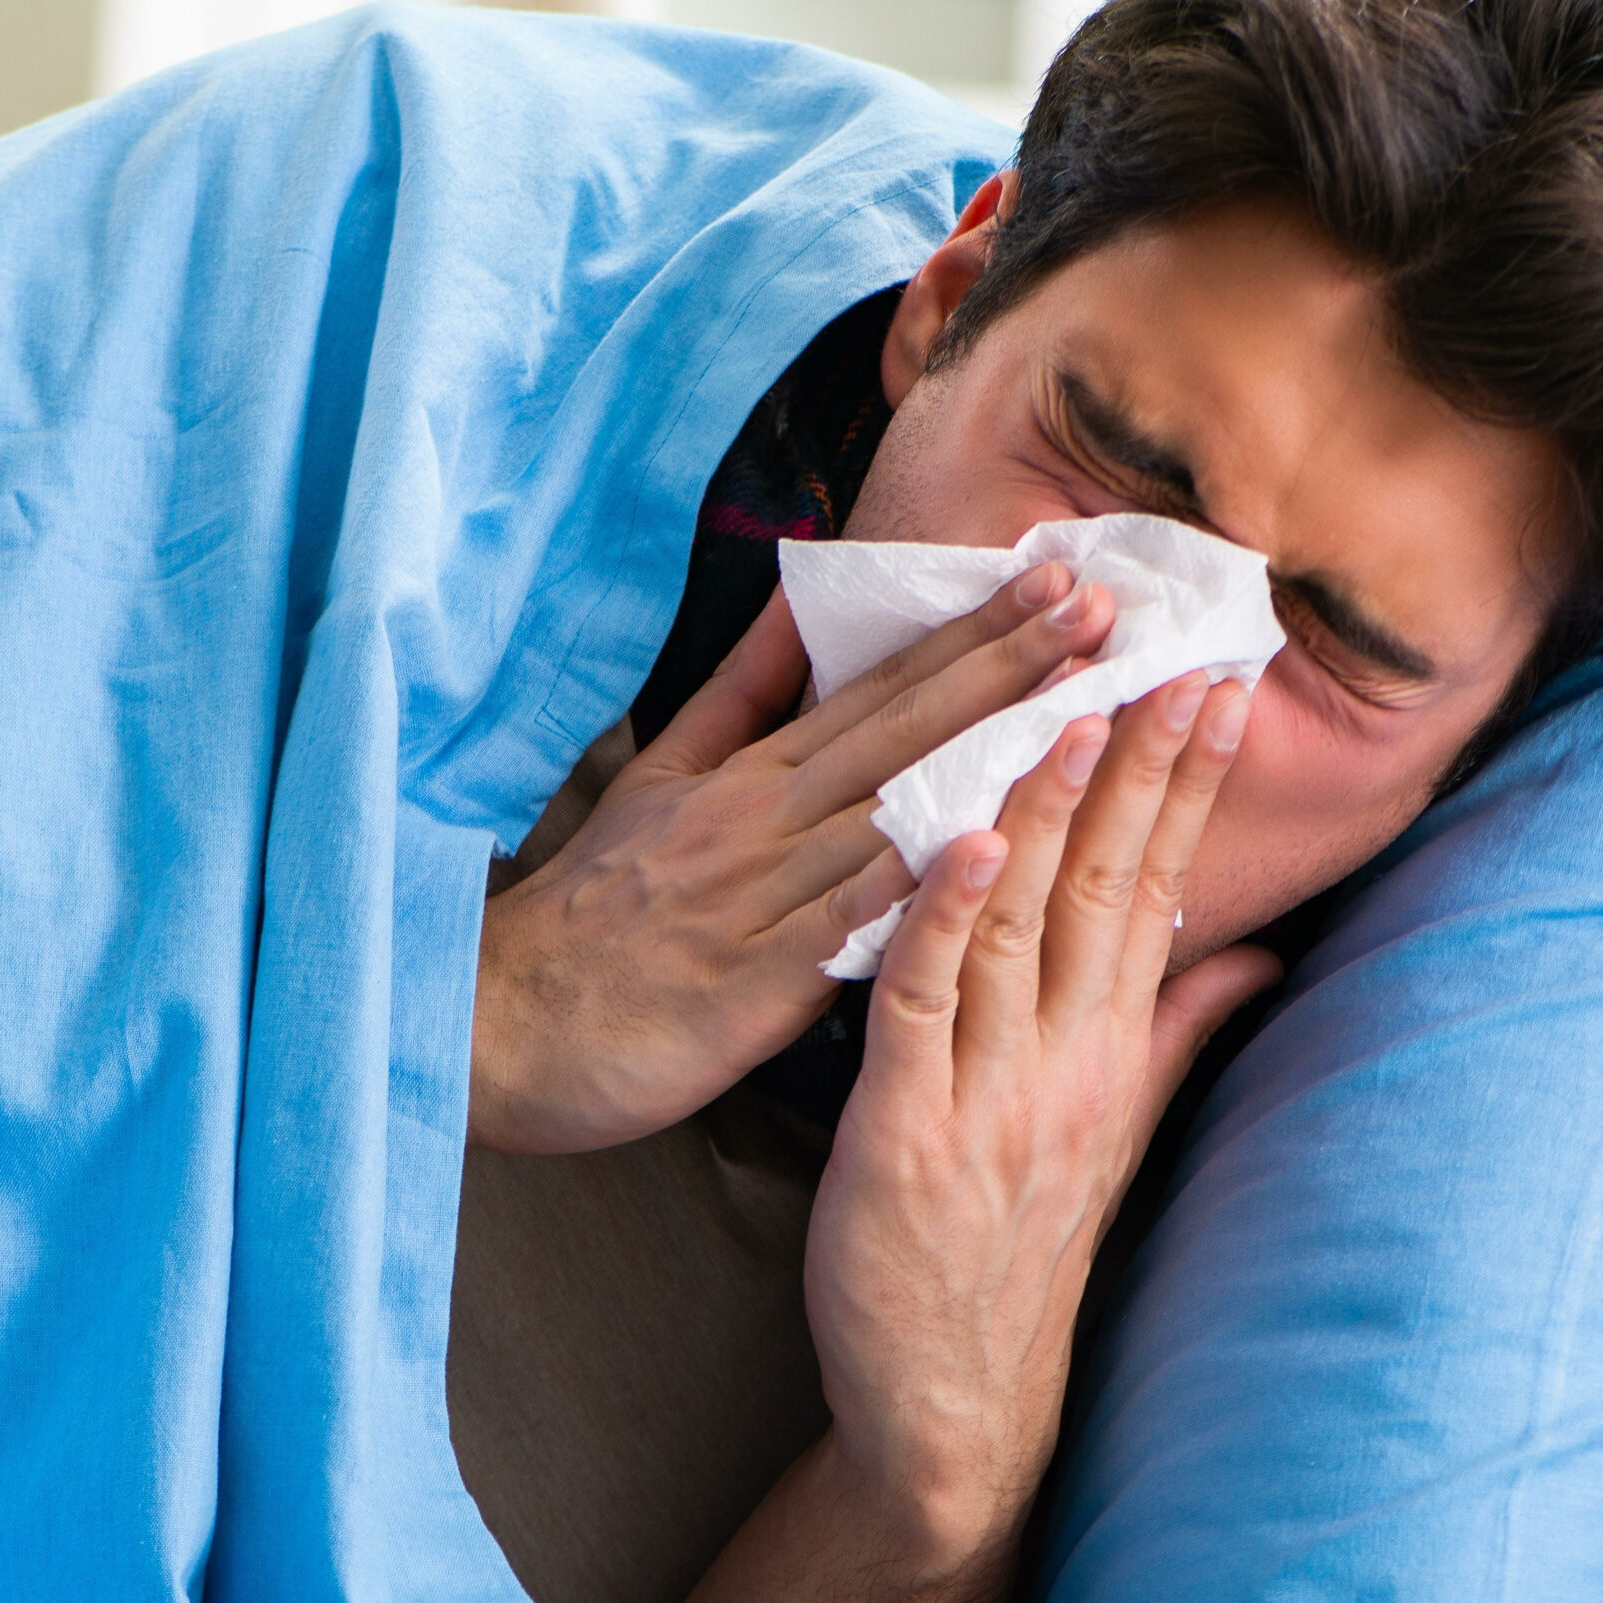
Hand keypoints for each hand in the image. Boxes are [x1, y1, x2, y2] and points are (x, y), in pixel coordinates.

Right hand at [470, 563, 1120, 1153]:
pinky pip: (847, 926)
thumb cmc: (594, 910)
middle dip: (1009, 664)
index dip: (975, 634)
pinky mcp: (751, 984)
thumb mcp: (658, 779)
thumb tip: (800, 602)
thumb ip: (739, 695)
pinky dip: (914, 887)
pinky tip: (987, 854)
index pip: (882, 691)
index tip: (1060, 579)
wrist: (497, 1023)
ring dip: (992, 761)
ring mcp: (758, 898)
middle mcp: (762, 823)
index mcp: (749, 777)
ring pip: (891, 816)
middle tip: (1104, 608)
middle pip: (903, 732)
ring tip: (1086, 713)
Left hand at [803, 672, 1279, 1557]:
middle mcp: (1068, 1064)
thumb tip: (1257, 960)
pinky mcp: (906, 1133)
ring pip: (1020, 927)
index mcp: (1109, 1052)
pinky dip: (938, 917)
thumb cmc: (1013, 1252)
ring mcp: (991, 1097)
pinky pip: (923, 1004)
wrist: (952, 1402)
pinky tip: (955, 837)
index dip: (1186, 781)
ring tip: (1070, 709)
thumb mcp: (1110, 1138)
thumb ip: (1175, 1035)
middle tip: (1171, 650)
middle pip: (1110, 886)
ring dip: (1045, 813)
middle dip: (1140, 764)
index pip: (1160, 887)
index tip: (1216, 680)